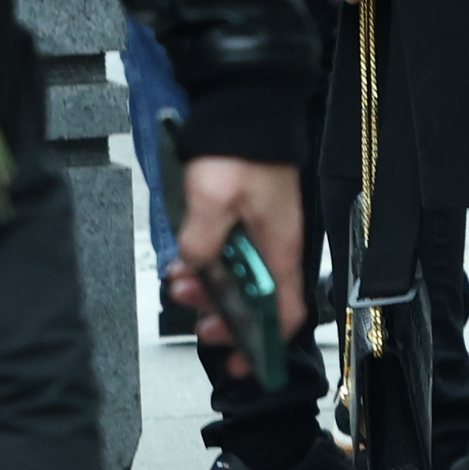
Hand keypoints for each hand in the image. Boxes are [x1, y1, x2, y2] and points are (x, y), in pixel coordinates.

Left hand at [163, 154, 306, 373]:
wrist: (246, 106)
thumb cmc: (241, 149)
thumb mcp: (214, 200)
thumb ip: (203, 242)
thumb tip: (197, 267)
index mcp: (282, 248)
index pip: (287, 312)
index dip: (266, 344)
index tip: (243, 363)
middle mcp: (278, 245)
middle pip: (260, 302)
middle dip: (226, 316)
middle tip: (197, 322)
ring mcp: (263, 232)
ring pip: (242, 279)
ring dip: (210, 289)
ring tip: (181, 281)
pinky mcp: (247, 219)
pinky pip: (231, 255)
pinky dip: (209, 264)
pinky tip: (187, 259)